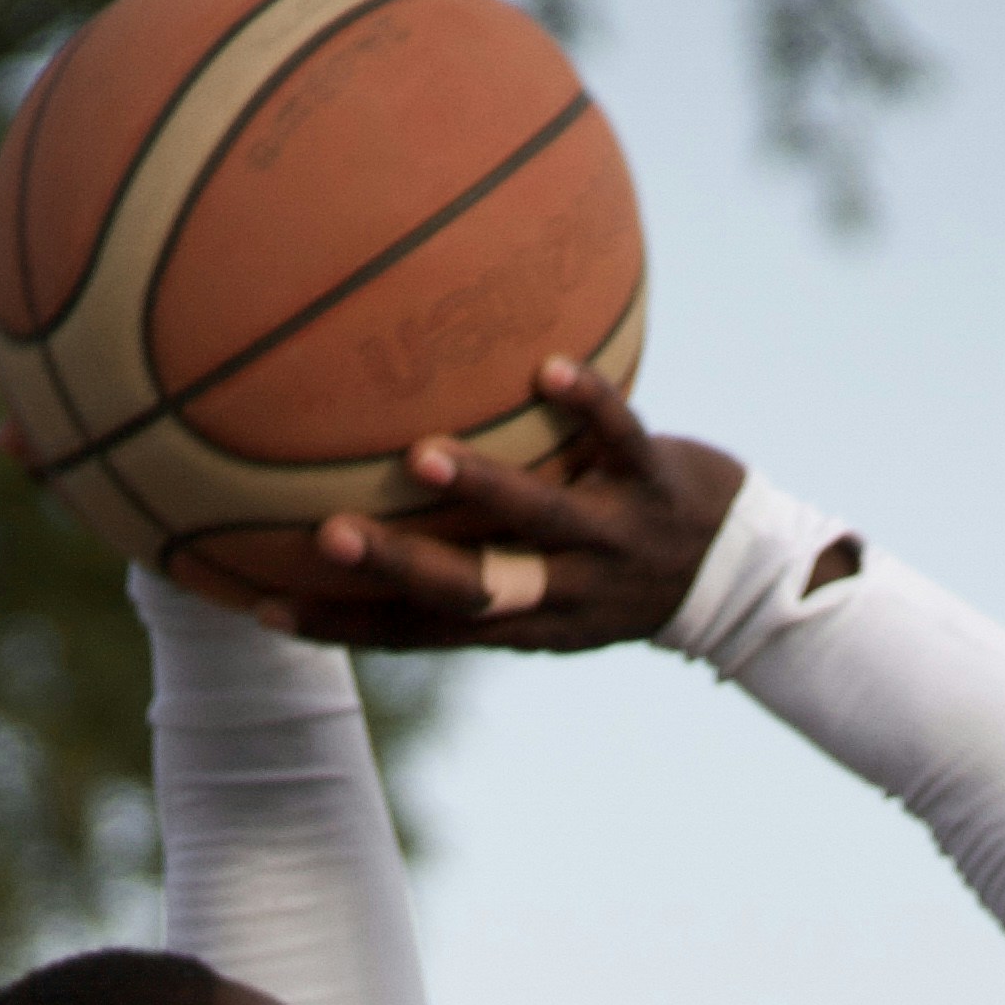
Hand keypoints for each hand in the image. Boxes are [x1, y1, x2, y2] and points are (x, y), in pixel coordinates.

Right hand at [273, 361, 745, 651]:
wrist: (737, 577)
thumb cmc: (612, 574)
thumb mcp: (543, 591)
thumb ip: (467, 559)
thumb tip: (363, 507)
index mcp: (520, 623)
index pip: (417, 635)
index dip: (344, 627)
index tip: (267, 608)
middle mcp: (562, 592)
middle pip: (469, 591)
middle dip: (398, 568)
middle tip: (329, 537)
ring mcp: (612, 542)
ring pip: (541, 521)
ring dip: (483, 489)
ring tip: (423, 458)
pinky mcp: (659, 487)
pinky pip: (622, 439)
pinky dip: (588, 404)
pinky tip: (548, 368)